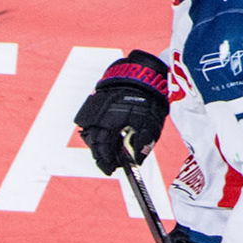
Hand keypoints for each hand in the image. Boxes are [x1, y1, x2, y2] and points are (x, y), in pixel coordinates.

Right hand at [73, 50, 170, 175]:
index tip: (112, 170)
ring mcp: (94, 109)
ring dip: (100, 144)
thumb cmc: (147, 98)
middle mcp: (96, 117)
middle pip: (94, 143)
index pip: (102, 150)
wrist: (142, 72)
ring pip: (92, 133)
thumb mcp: (149, 124)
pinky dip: (100, 131)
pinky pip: (94, 122)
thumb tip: (137, 161)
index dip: (106, 162)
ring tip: (111, 150)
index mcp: (108, 124)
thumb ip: (142, 145)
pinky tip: (110, 135)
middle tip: (112, 163)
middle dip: (102, 155)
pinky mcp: (96, 102)